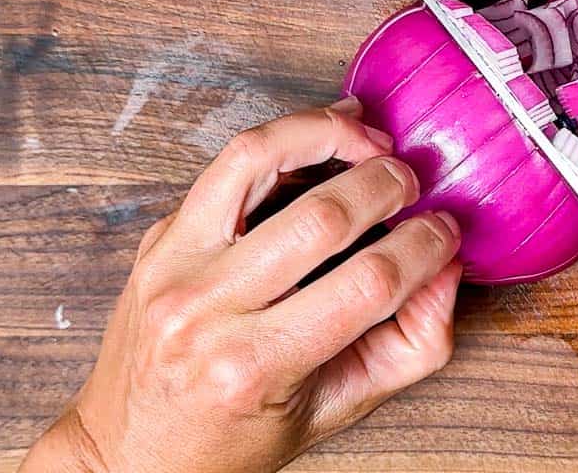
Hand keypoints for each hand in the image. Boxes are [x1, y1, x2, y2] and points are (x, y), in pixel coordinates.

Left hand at [21, 97, 463, 472]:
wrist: (130, 451)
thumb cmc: (233, 438)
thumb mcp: (338, 410)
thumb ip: (411, 346)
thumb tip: (446, 268)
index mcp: (254, 367)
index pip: (367, 284)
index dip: (424, 247)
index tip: (445, 232)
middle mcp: (205, 311)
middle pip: (322, 219)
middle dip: (388, 188)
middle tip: (416, 189)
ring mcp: (172, 265)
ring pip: (257, 159)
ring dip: (328, 136)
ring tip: (372, 141)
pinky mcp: (160, 236)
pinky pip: (225, 164)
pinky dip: (281, 138)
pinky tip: (321, 137)